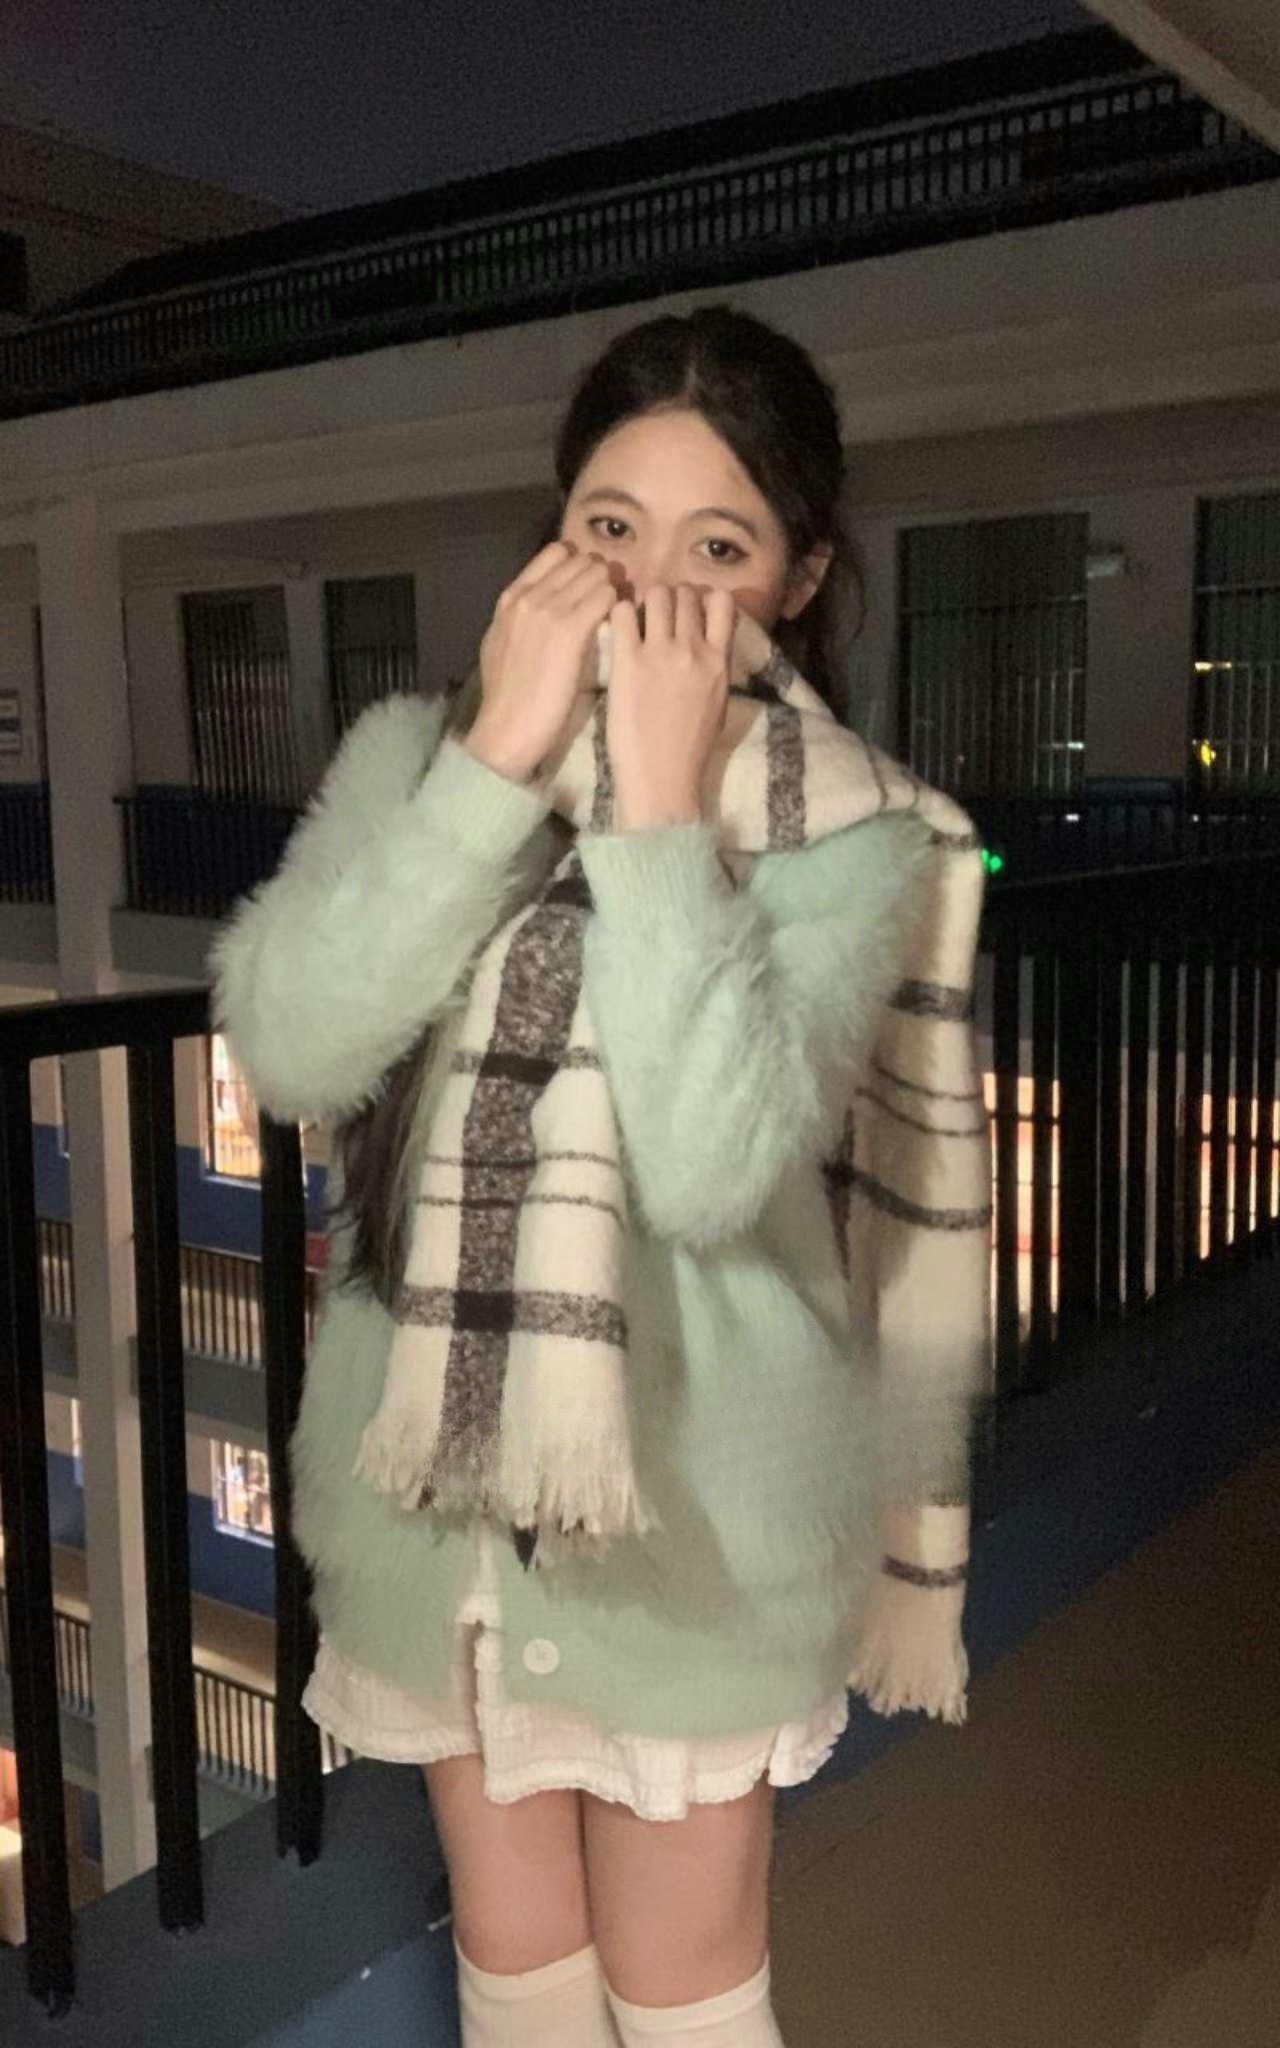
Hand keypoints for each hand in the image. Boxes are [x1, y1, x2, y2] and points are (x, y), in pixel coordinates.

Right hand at [468, 541, 616, 781]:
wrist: (507, 728)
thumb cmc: (509, 696)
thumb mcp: (502, 644)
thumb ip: (521, 620)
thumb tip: (541, 610)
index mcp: (511, 597)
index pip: (556, 553)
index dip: (579, 565)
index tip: (591, 585)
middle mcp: (529, 595)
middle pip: (581, 561)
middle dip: (601, 575)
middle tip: (615, 600)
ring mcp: (548, 610)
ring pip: (597, 574)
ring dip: (614, 589)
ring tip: (623, 613)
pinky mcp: (569, 631)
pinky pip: (607, 598)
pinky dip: (620, 606)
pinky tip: (625, 626)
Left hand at [606, 583, 734, 828]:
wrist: (663, 779)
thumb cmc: (690, 750)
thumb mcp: (718, 704)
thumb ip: (715, 669)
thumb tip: (710, 647)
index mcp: (719, 661)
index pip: (721, 602)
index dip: (701, 599)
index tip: (688, 611)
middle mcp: (694, 649)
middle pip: (684, 594)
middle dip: (669, 598)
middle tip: (653, 616)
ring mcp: (661, 654)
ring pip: (656, 595)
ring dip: (644, 602)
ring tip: (634, 621)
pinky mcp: (628, 662)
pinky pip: (622, 614)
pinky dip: (618, 613)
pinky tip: (615, 631)